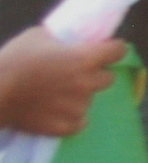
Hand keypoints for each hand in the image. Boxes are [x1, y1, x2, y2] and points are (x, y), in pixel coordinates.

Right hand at [0, 29, 123, 137]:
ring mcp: (78, 107)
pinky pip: (80, 121)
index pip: (119, 51)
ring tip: (56, 94)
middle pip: (108, 78)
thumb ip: (63, 39)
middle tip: (75, 74)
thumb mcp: (38, 36)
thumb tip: (72, 41)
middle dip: (95, 74)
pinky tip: (56, 110)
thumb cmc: (14, 61)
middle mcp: (87, 83)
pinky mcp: (66, 127)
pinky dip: (71, 117)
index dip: (112, 49)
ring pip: (90, 100)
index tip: (104, 50)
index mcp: (85, 58)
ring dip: (79, 96)